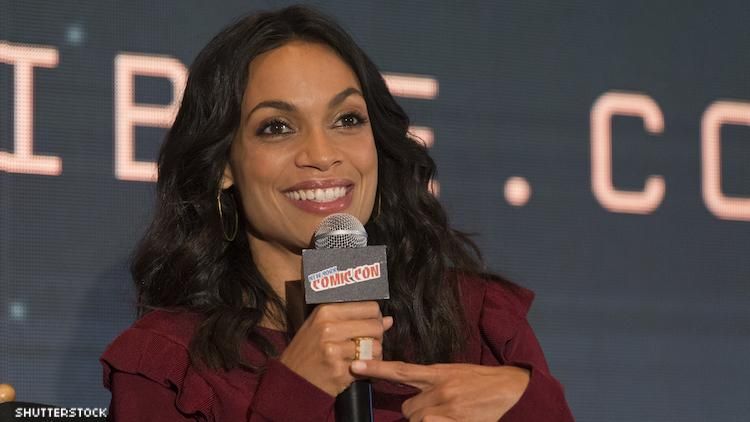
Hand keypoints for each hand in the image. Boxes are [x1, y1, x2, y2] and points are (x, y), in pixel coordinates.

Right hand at [279, 301, 392, 395]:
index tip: (371, 324)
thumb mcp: (322, 326)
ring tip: (362, 356)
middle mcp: (329, 328)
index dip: (375, 317)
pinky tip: (356, 368)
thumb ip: (353, 319)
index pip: (369, 307)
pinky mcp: (339, 370)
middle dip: (378, 336)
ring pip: (376, 347)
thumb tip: (388, 320)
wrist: (290, 381)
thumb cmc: (308, 350)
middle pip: (375, 326)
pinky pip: (369, 366)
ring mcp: (334, 350)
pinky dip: (368, 369)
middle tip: (368, 343)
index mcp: (325, 311)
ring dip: (374, 354)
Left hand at [350, 360, 529, 421]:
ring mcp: (449, 407)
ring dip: (426, 421)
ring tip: (446, 414)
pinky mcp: (457, 421)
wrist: (512, 389)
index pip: (402, 370)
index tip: (356, 366)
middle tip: (435, 409)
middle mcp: (441, 389)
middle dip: (416, 411)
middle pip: (408, 408)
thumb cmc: (481, 381)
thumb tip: (414, 392)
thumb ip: (431, 381)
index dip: (377, 368)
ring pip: (418, 420)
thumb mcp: (455, 373)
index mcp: (439, 372)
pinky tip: (450, 419)